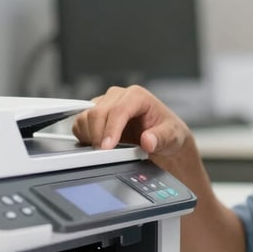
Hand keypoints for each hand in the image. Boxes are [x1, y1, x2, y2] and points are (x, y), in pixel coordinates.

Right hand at [72, 84, 190, 155]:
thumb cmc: (168, 132)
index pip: (118, 110)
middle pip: (98, 112)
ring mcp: (105, 104)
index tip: (106, 147)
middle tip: (103, 155)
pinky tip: (97, 145)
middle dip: (97, 135)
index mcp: (138, 96)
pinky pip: (80, 123)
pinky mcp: (96, 114)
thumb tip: (148, 141)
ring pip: (86, 116)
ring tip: (104, 151)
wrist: (163, 137)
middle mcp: (119, 96)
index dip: (110, 129)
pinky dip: (84, 136)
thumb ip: (160, 138)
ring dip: (90, 136)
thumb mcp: (172, 136)